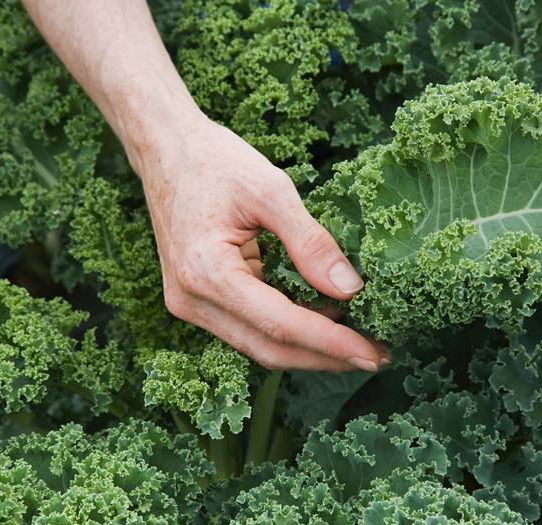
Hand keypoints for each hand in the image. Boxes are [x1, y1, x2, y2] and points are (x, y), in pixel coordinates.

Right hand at [135, 110, 387, 371]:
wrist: (164, 149)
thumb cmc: (213, 161)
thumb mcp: (271, 190)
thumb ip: (311, 243)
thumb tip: (351, 289)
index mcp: (206, 273)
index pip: (280, 325)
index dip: (331, 343)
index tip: (374, 353)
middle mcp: (192, 301)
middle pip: (270, 350)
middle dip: (326, 357)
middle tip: (377, 357)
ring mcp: (190, 305)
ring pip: (260, 345)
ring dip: (310, 349)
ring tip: (358, 342)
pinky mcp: (198, 301)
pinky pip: (250, 328)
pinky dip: (289, 330)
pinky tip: (325, 320)